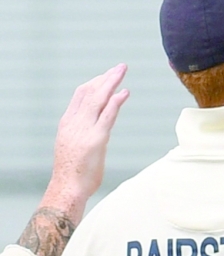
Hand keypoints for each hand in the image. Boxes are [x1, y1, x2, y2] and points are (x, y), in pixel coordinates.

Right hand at [47, 64, 129, 209]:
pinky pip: (107, 116)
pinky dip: (116, 102)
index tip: (107, 75)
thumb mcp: (75, 147)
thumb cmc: (73, 173)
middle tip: (120, 67)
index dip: (95, 83)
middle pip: (90, 92)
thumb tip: (98, 130)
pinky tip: (124, 92)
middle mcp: (74, 122)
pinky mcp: (96, 140)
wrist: (67, 188)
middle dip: (105, 78)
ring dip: (111, 83)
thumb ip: (85, 134)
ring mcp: (85, 130)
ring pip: (98, 99)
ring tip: (122, 71)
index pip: (81, 95)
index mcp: (68, 123)